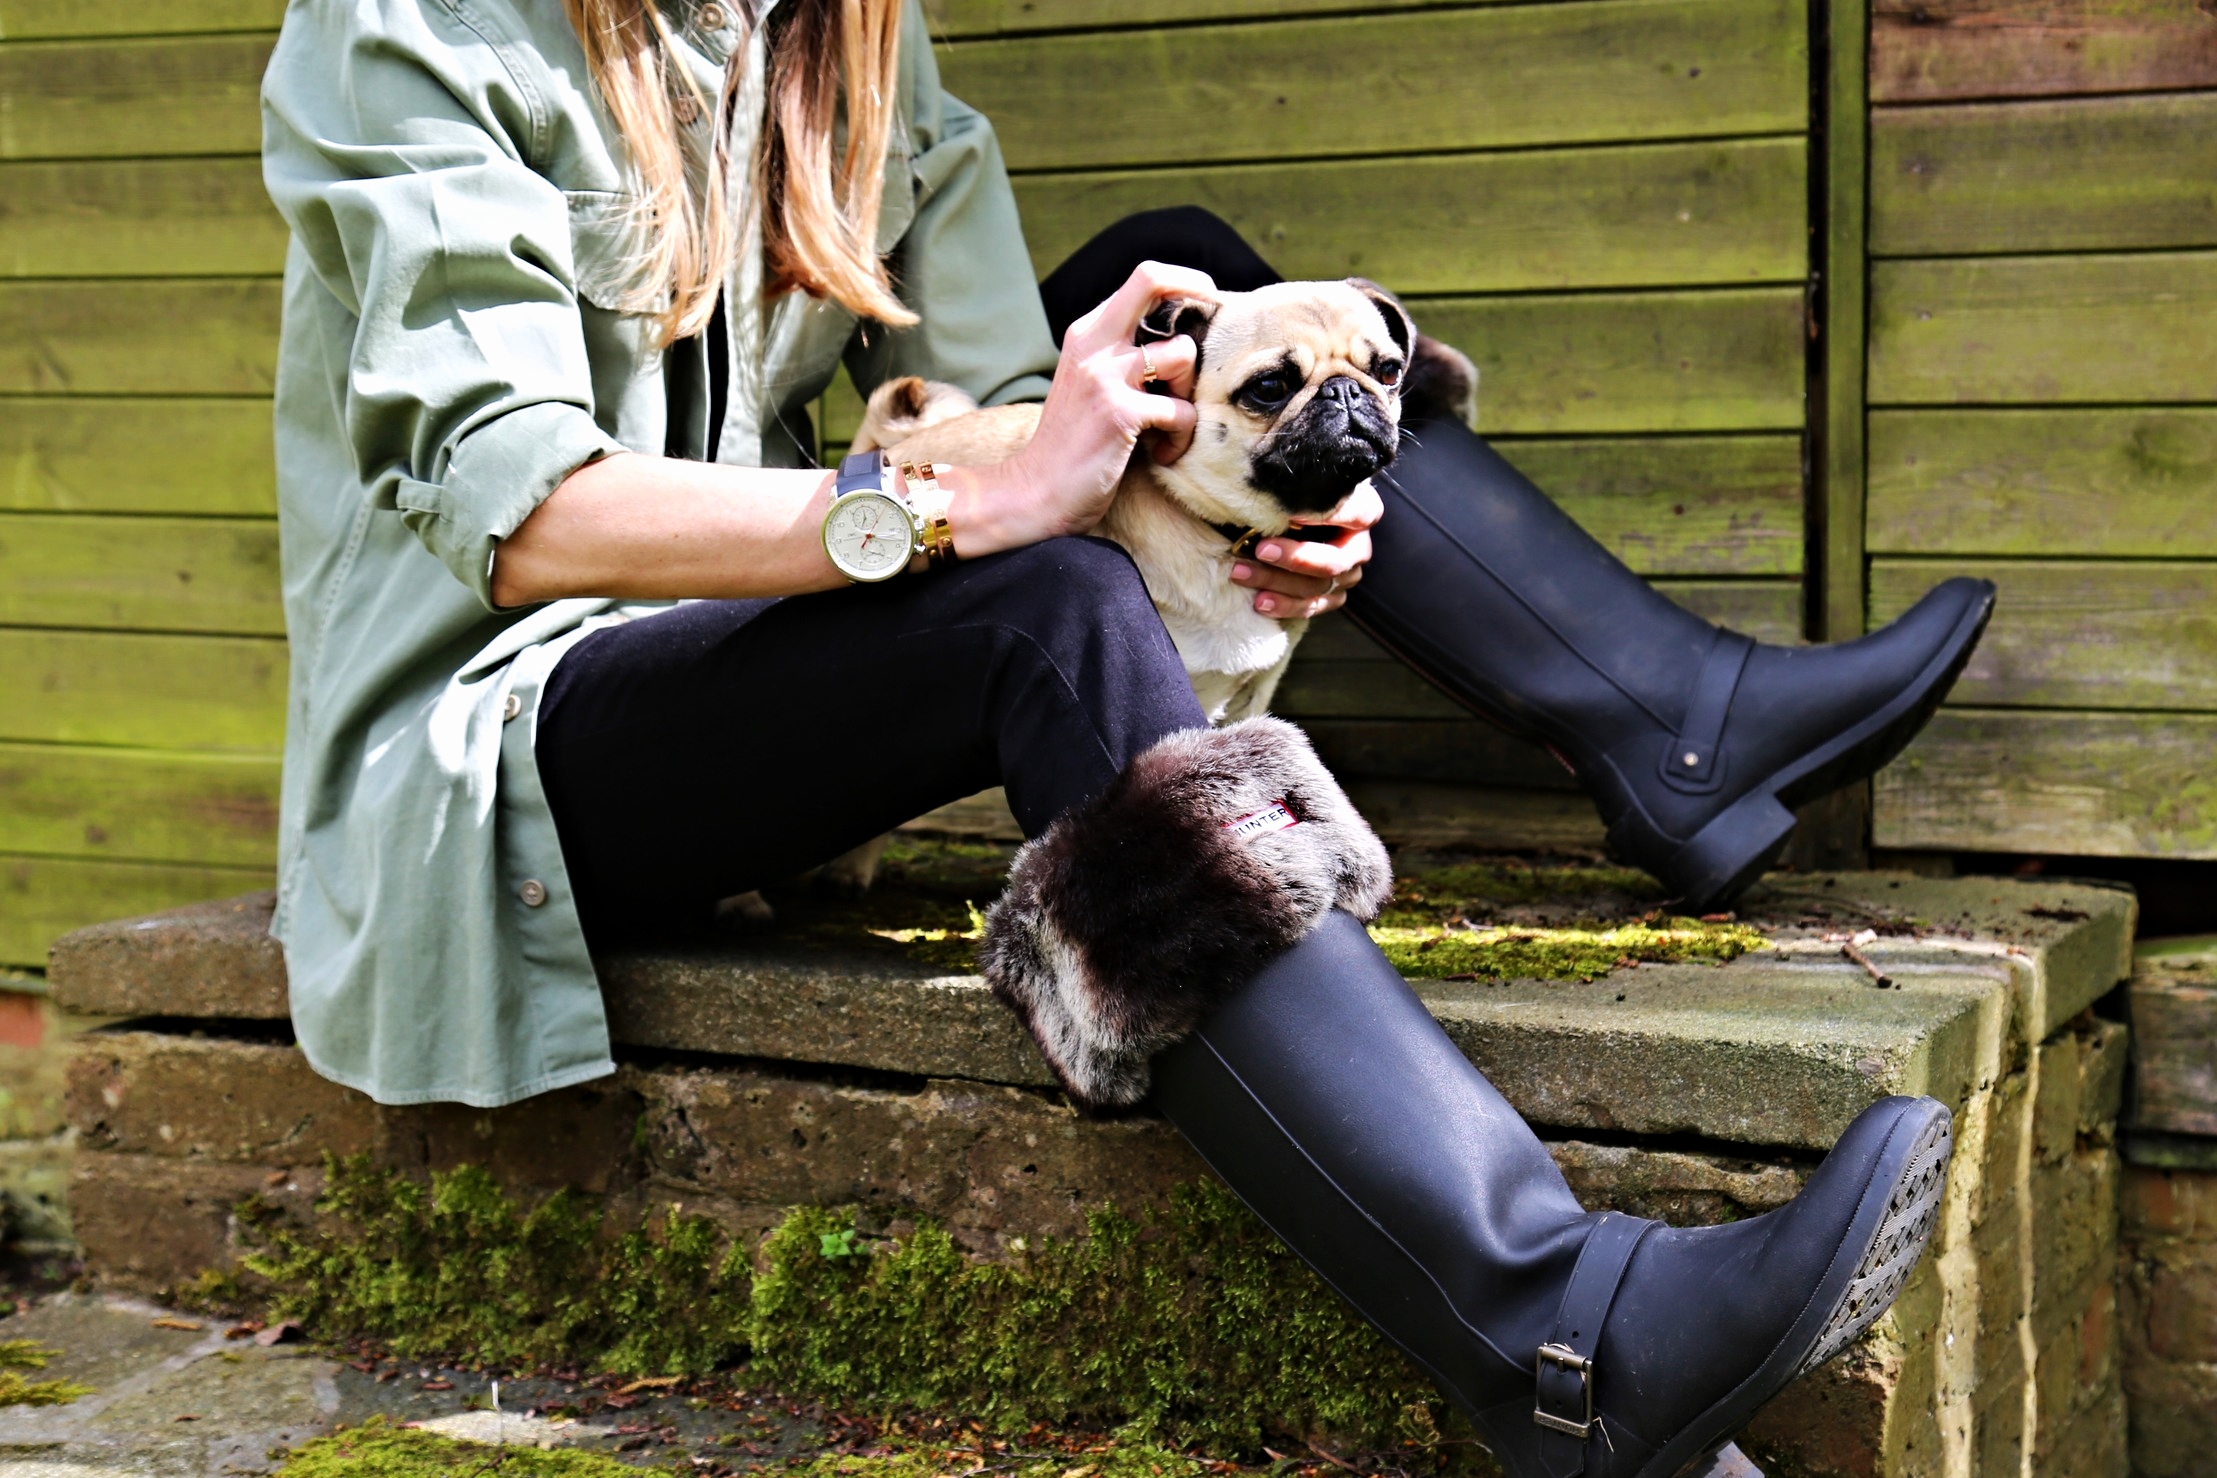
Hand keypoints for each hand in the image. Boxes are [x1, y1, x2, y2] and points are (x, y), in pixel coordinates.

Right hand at [943, 261, 1214, 555]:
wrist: (1036, 491)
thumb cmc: (1073, 444)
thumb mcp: (1092, 384)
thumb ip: (1123, 356)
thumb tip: (1181, 341)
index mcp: (1087, 333)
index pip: (1143, 278)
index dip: (1183, 281)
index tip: (1206, 299)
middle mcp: (1093, 344)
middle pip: (1153, 282)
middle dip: (1198, 295)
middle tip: (1216, 327)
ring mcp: (1104, 376)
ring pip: (1182, 352)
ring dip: (1190, 391)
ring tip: (1172, 423)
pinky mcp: (1119, 413)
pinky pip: (1181, 410)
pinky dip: (1181, 437)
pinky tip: (1164, 453)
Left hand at [1229, 480, 1381, 618]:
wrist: (1286, 521)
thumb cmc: (1292, 497)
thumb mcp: (1298, 488)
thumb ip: (1299, 492)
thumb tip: (1280, 497)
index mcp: (1362, 513)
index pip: (1359, 513)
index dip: (1330, 515)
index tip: (1293, 513)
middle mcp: (1358, 547)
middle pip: (1334, 561)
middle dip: (1295, 558)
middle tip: (1261, 550)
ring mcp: (1346, 576)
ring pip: (1317, 587)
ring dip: (1277, 582)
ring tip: (1241, 573)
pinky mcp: (1330, 597)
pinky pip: (1310, 607)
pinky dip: (1283, 605)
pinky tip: (1258, 601)